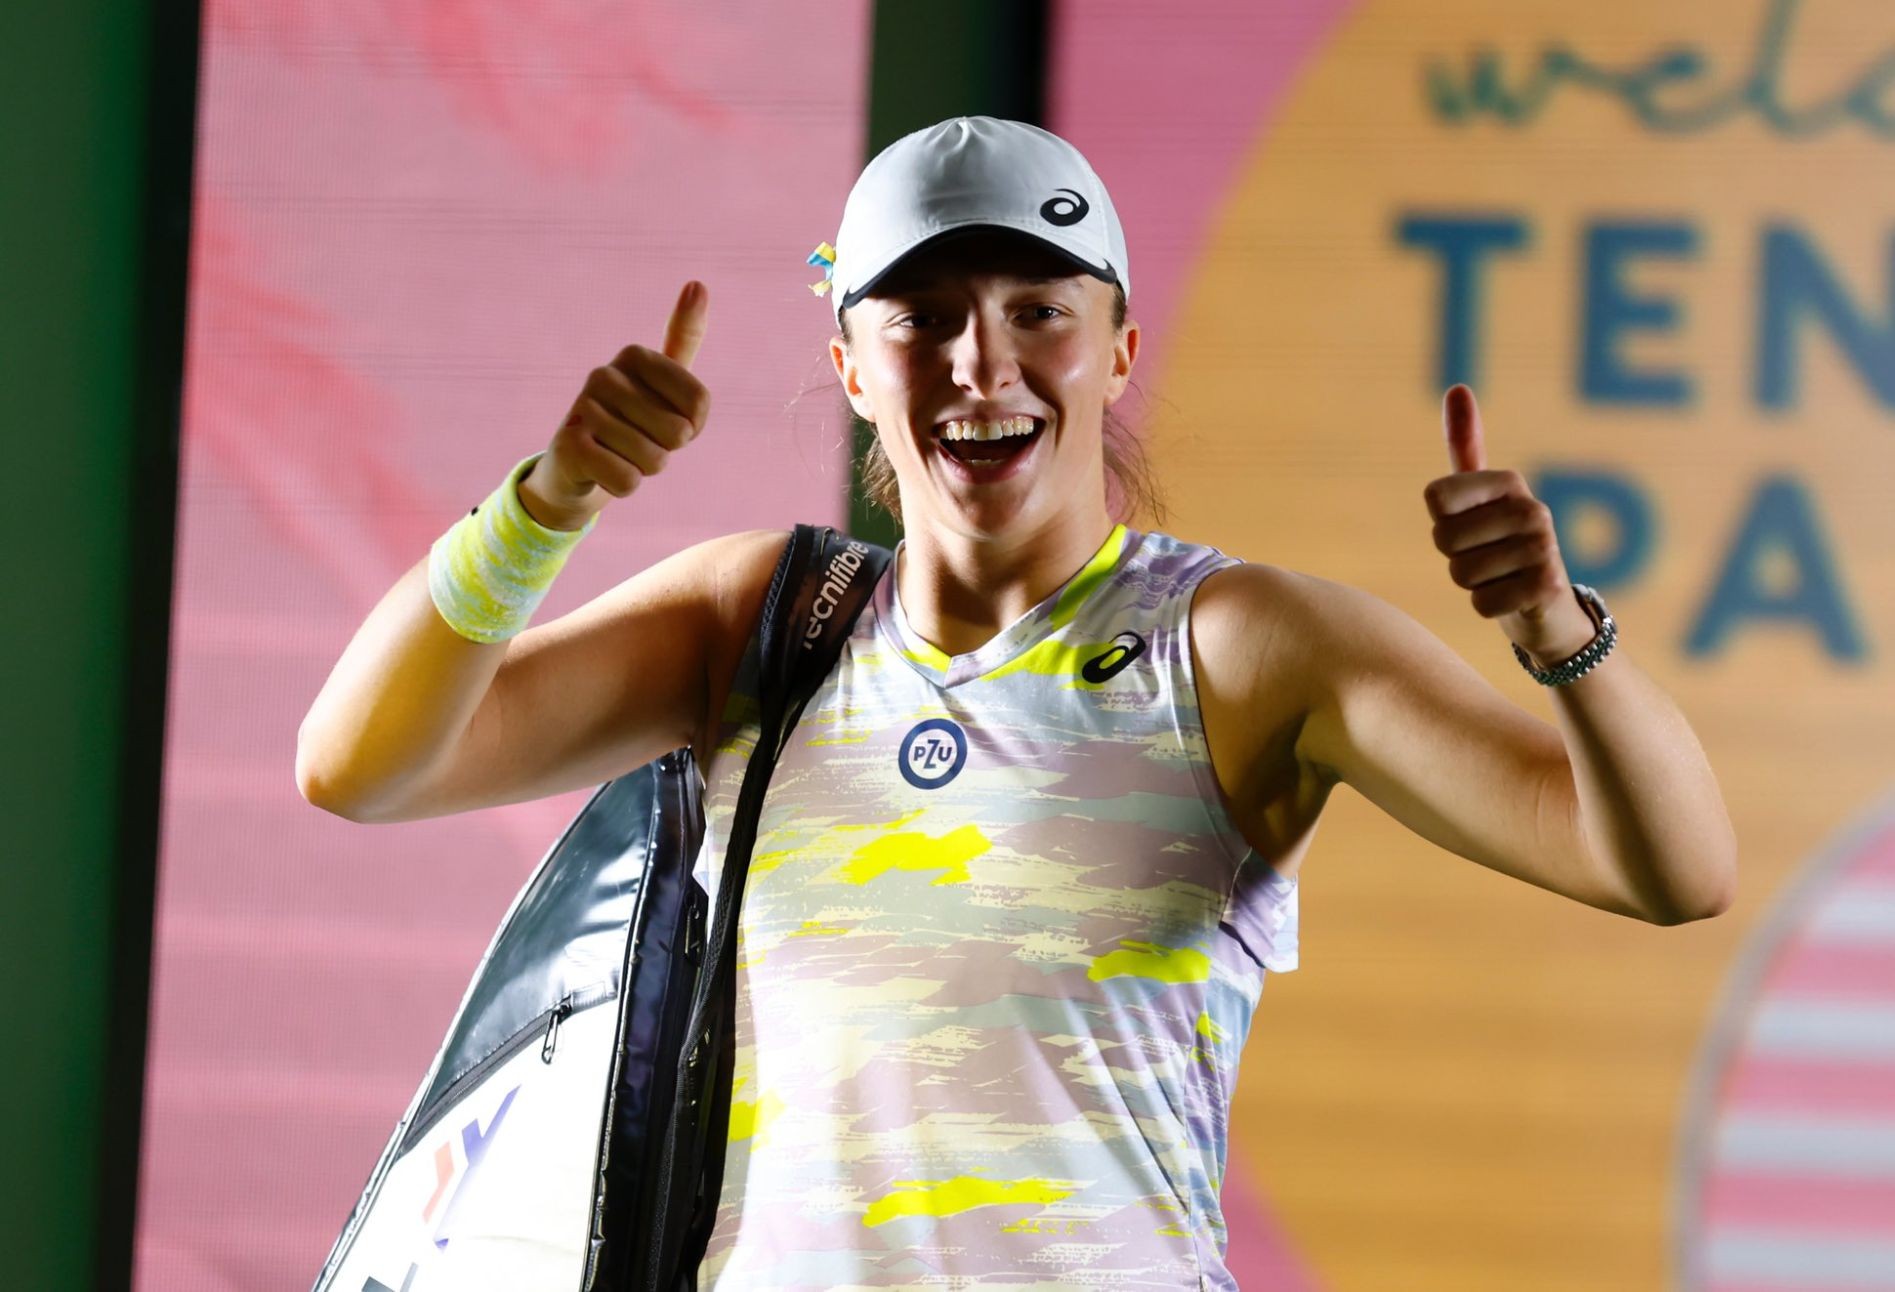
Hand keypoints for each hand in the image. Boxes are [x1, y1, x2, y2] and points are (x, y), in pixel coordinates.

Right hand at [519, 280, 710, 529]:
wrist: (573, 467)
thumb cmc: (629, 422)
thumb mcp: (660, 382)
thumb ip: (682, 338)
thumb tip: (698, 283)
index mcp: (634, 355)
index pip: (700, 405)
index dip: (692, 428)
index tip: (665, 421)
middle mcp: (604, 374)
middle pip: (678, 434)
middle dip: (665, 451)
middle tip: (636, 441)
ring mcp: (583, 407)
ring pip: (654, 461)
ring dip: (643, 469)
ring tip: (617, 454)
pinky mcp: (569, 445)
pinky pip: (628, 481)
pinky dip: (623, 486)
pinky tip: (601, 471)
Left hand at [1422, 384, 1597, 666]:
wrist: (1549, 606)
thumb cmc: (1502, 546)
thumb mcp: (1480, 497)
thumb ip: (1465, 448)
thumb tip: (1457, 387)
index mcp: (1509, 482)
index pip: (1435, 498)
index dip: (1443, 522)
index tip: (1470, 527)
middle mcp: (1532, 508)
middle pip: (1444, 539)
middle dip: (1456, 559)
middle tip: (1486, 559)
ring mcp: (1544, 547)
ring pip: (1460, 574)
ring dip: (1473, 585)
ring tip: (1501, 578)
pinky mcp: (1546, 587)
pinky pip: (1481, 603)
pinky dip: (1489, 608)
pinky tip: (1513, 600)